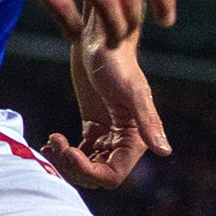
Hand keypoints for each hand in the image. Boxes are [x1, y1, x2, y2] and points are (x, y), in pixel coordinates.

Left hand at [43, 16, 169, 188]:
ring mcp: (107, 137)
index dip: (89, 171)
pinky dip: (64, 154)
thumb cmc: (119, 61)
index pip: (112, 175)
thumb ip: (148, 121)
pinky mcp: (93, 128)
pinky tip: (50, 141)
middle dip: (73, 166)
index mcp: (137, 139)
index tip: (69, 152)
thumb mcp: (132, 91)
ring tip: (50, 142)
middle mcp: (124, 142)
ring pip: (85, 167)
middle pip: (95, 175)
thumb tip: (165, 151)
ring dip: (65, 162)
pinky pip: (78, 154)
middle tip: (55, 144)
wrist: (101, 40)